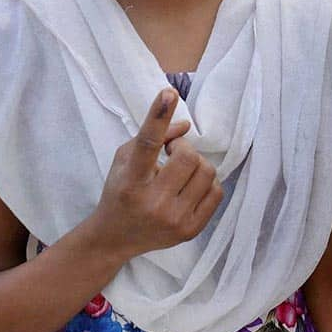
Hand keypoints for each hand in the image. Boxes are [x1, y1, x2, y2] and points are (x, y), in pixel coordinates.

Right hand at [89, 89, 222, 260]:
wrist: (114, 238)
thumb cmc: (119, 192)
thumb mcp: (123, 161)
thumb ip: (152, 137)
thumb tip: (186, 125)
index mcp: (130, 181)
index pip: (147, 144)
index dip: (159, 117)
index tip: (168, 93)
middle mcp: (152, 202)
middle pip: (188, 157)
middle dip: (183, 148)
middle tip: (171, 153)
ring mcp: (174, 219)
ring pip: (207, 172)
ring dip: (196, 164)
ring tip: (180, 172)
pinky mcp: (191, 231)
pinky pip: (217, 192)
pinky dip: (206, 183)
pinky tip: (189, 187)